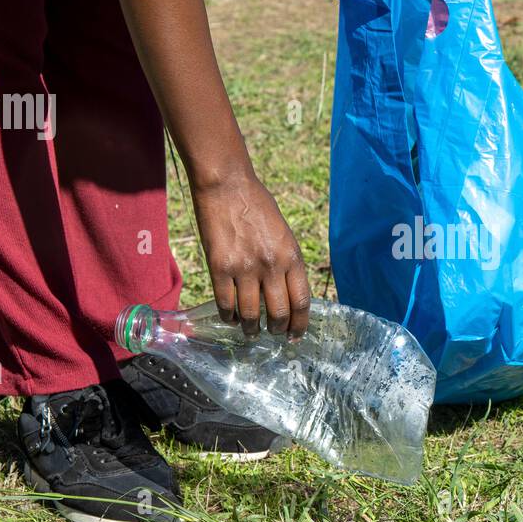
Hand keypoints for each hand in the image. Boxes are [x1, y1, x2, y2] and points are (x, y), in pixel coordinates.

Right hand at [191, 173, 310, 338]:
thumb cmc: (257, 206)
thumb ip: (287, 262)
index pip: (302, 302)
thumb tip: (287, 293)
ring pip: (252, 314)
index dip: (300, 324)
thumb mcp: (284, 233)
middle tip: (273, 333)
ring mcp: (245, 268)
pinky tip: (231, 318)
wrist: (227, 186)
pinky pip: (225, 304)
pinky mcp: (220, 267)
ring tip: (251, 331)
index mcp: (292, 256)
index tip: (296, 335)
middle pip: (279, 313)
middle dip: (277, 329)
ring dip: (252, 329)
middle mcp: (272, 265)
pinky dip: (229, 317)